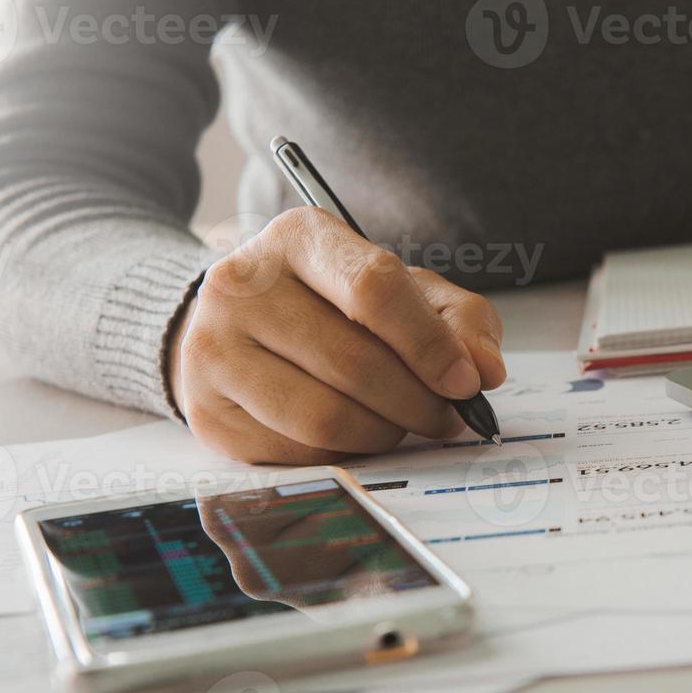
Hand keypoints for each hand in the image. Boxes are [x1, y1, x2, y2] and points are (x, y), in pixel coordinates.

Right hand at [166, 208, 505, 463]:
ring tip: (401, 422)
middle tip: (447, 415)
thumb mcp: (402, 289)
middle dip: (419, 401)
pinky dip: (343, 454)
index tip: (468, 381)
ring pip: (326, 417)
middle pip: (355, 362)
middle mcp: (242, 286)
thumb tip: (485, 368)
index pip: (374, 289)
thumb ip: (457, 318)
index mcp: (298, 238)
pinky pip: (297, 452)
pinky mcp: (206, 412)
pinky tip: (354, 433)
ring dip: (385, 432)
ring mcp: (213, 350)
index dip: (430, 344)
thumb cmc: (332, 305)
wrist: (235, 327)